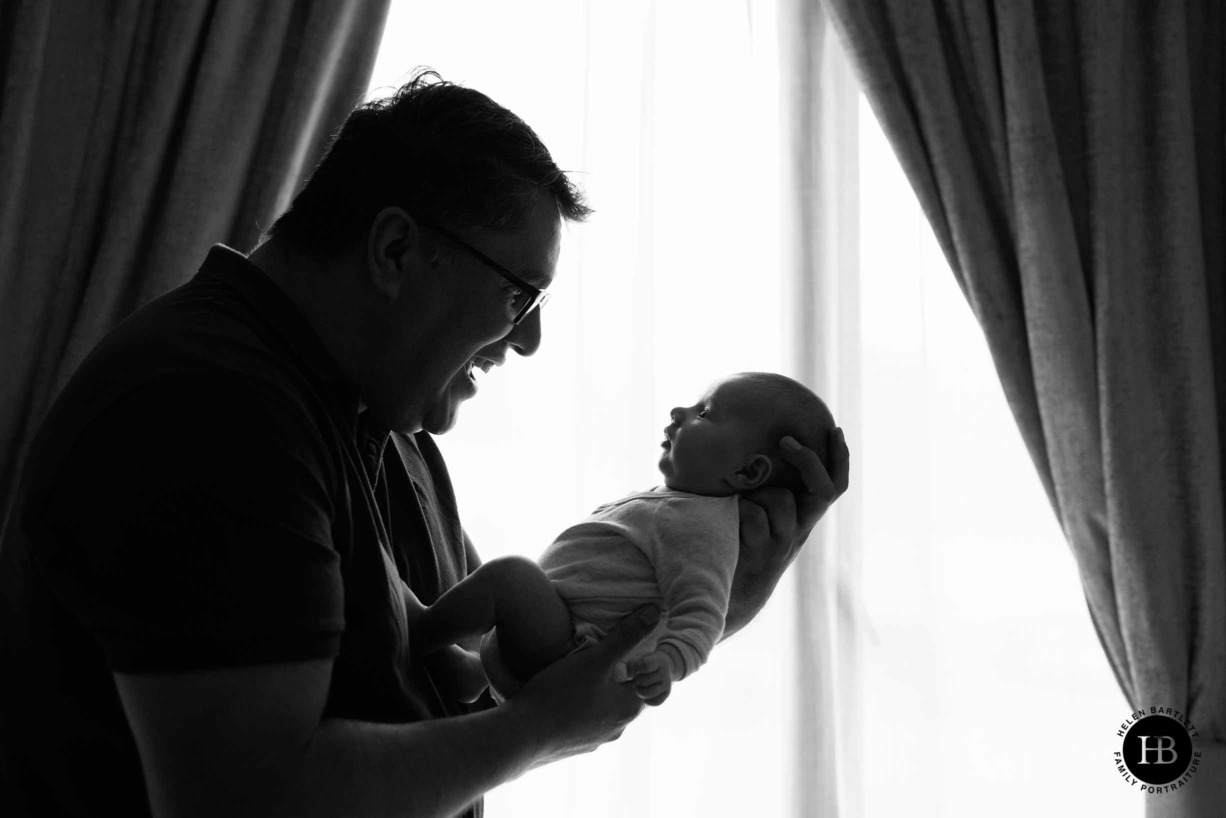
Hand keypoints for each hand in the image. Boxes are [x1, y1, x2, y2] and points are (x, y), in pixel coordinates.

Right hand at [505, 605, 663, 767]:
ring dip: (595, 689)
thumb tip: (655, 612)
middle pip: (624, 693)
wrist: (519, 736)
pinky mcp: (572, 745)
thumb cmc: (560, 695)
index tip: (620, 645)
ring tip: (577, 671)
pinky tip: (560, 693)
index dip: (638, 659)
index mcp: (628, 709)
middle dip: (614, 673)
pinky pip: (583, 719)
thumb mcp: (595, 659)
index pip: (647, 679)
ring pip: (603, 707)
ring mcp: (594, 740)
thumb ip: (626, 636)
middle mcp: (616, 729)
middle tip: (597, 653)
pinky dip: (578, 705)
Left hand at [628, 649, 674, 705]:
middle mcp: (665, 672)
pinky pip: (654, 702)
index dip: (638, 668)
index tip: (639, 667)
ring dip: (640, 691)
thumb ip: (627, 666)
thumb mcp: (636, 660)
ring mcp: (667, 684)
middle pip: (643, 681)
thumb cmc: (644, 663)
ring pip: (648, 693)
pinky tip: (645, 693)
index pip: (644, 666)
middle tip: (639, 677)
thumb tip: (621, 678)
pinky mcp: (667, 694)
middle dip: (637, 680)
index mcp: (658, 660)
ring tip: (640, 686)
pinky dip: (647, 700)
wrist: (662, 667)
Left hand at [726, 427, 849, 636]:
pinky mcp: (764, 554)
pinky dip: (738, 512)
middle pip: (824, 490)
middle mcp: (800, 529)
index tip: (834, 429)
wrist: (722, 593)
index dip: (840, 459)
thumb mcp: (751, 511)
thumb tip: (742, 443)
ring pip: (781, 499)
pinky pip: (754, 516)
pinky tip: (727, 523)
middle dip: (808, 460)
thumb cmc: (733, 541)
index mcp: (802, 516)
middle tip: (786, 441)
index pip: (834, 485)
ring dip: (756, 493)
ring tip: (735, 503)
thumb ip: (756, 485)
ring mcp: (784, 542)